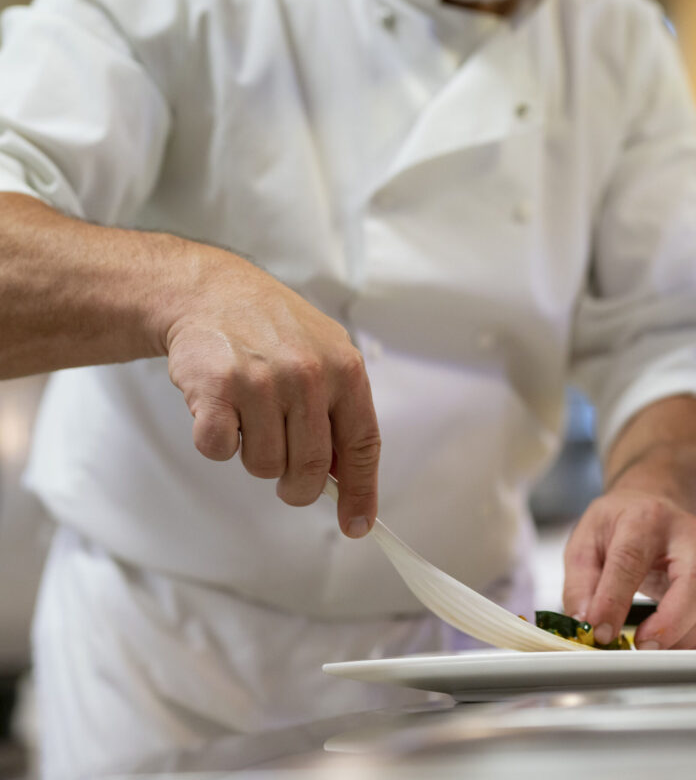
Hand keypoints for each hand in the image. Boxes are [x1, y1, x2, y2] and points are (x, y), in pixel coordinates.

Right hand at [164, 251, 379, 535]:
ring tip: (248, 411)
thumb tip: (348, 478)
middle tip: (280, 466)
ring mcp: (263, 382)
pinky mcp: (216, 389)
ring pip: (262, 466)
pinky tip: (220, 407)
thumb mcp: (326, 354)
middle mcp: (308, 375)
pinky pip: (218, 451)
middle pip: (308, 469)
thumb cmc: (273, 328)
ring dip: (252, 452)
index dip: (361, 492)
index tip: (357, 525)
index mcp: (345, 369)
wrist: (212, 292)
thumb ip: (341, 410)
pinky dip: (216, 441)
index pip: (363, 446)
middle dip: (294, 483)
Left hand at [561, 488, 695, 649]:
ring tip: (651, 648)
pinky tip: (673, 645)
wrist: (652, 506)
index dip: (614, 600)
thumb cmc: (619, 524)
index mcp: (644, 518)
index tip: (601, 631)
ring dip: (684, 638)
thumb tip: (587, 624)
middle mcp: (686, 535)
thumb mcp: (585, 541)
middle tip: (641, 646)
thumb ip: (581, 584)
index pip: (631, 560)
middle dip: (671, 623)